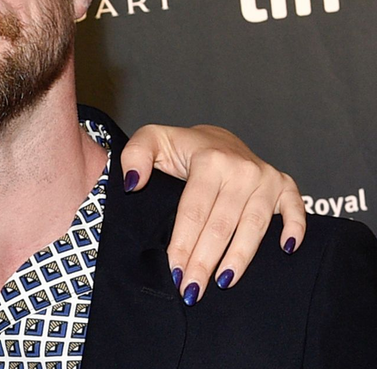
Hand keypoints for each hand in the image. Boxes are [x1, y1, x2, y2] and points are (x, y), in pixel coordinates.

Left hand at [120, 124, 304, 305]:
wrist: (216, 139)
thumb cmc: (180, 146)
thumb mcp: (151, 140)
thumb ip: (134, 156)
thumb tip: (134, 183)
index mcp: (209, 160)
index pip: (194, 212)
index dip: (183, 244)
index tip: (173, 271)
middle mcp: (241, 169)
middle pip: (221, 225)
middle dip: (205, 261)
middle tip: (191, 290)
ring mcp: (266, 178)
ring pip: (253, 226)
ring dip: (239, 258)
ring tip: (222, 283)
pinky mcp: (284, 185)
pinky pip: (295, 209)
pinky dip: (295, 229)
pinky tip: (287, 250)